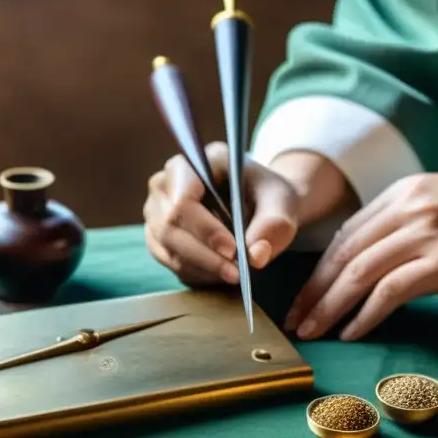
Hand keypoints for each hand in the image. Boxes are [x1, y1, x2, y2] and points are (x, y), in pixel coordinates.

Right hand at [144, 142, 349, 286]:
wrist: (258, 202)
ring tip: (234, 276)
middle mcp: (165, 184)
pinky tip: (221, 274)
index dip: (205, 228)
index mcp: (194, 162)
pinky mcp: (158, 237)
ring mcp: (156, 212)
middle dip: (204, 256)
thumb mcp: (281, 201)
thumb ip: (274, 224)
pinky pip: (170, 262)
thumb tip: (256, 257)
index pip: (184, 198)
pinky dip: (197, 274)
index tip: (233, 250)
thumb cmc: (266, 194)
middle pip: (169, 227)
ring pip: (167, 248)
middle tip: (237, 273)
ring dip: (202, 268)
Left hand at [285, 158, 437, 340]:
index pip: (347, 235)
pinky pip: (389, 292)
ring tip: (312, 331)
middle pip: (343, 255)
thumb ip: (406, 227)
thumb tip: (376, 265)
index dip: (319, 269)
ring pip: (358, 274)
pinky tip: (351, 332)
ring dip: (329, 307)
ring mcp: (424, 234)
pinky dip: (365, 315)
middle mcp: (406, 209)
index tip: (304, 294)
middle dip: (313, 291)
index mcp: (403, 193)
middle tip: (295, 319)